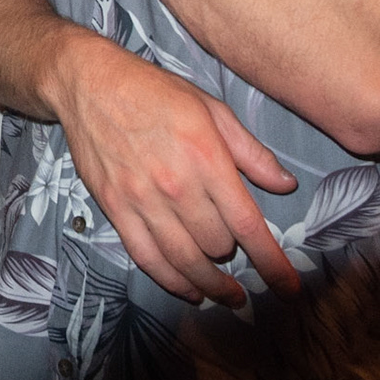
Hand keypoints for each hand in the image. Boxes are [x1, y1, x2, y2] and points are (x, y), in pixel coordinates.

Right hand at [50, 36, 300, 307]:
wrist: (90, 84)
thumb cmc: (155, 91)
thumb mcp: (212, 108)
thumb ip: (251, 151)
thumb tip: (285, 185)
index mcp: (206, 156)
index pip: (248, 224)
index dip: (272, 263)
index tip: (289, 288)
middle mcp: (176, 184)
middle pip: (217, 245)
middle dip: (234, 255)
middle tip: (238, 254)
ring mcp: (142, 200)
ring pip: (184, 261)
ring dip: (210, 285)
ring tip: (226, 295)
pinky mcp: (115, 208)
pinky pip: (147, 258)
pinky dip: (171, 281)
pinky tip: (189, 290)